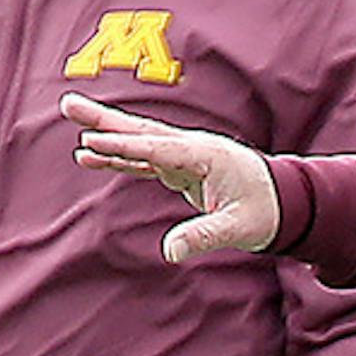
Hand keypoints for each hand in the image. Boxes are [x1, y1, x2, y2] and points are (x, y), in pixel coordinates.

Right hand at [64, 92, 279, 261]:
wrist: (287, 201)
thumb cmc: (266, 212)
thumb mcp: (239, 229)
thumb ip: (205, 236)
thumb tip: (171, 252)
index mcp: (207, 156)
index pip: (158, 150)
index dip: (124, 147)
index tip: (90, 141)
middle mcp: (194, 148)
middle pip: (143, 132)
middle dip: (105, 121)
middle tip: (68, 104)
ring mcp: (187, 156)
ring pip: (140, 141)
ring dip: (107, 132)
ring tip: (71, 120)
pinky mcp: (182, 168)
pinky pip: (143, 160)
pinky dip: (118, 156)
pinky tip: (89, 155)